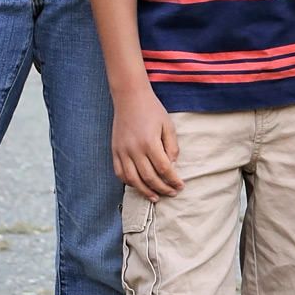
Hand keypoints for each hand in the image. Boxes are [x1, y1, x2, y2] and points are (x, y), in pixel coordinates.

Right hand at [111, 84, 181, 199]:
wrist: (130, 97)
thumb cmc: (152, 110)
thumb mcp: (168, 126)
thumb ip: (172, 147)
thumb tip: (172, 167)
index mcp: (150, 142)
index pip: (164, 169)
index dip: (173, 180)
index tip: (180, 186)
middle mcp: (134, 149)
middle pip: (149, 177)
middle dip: (162, 188)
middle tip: (171, 193)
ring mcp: (122, 151)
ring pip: (133, 180)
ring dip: (145, 191)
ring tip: (155, 197)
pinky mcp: (115, 151)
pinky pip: (120, 172)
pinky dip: (129, 183)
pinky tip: (139, 186)